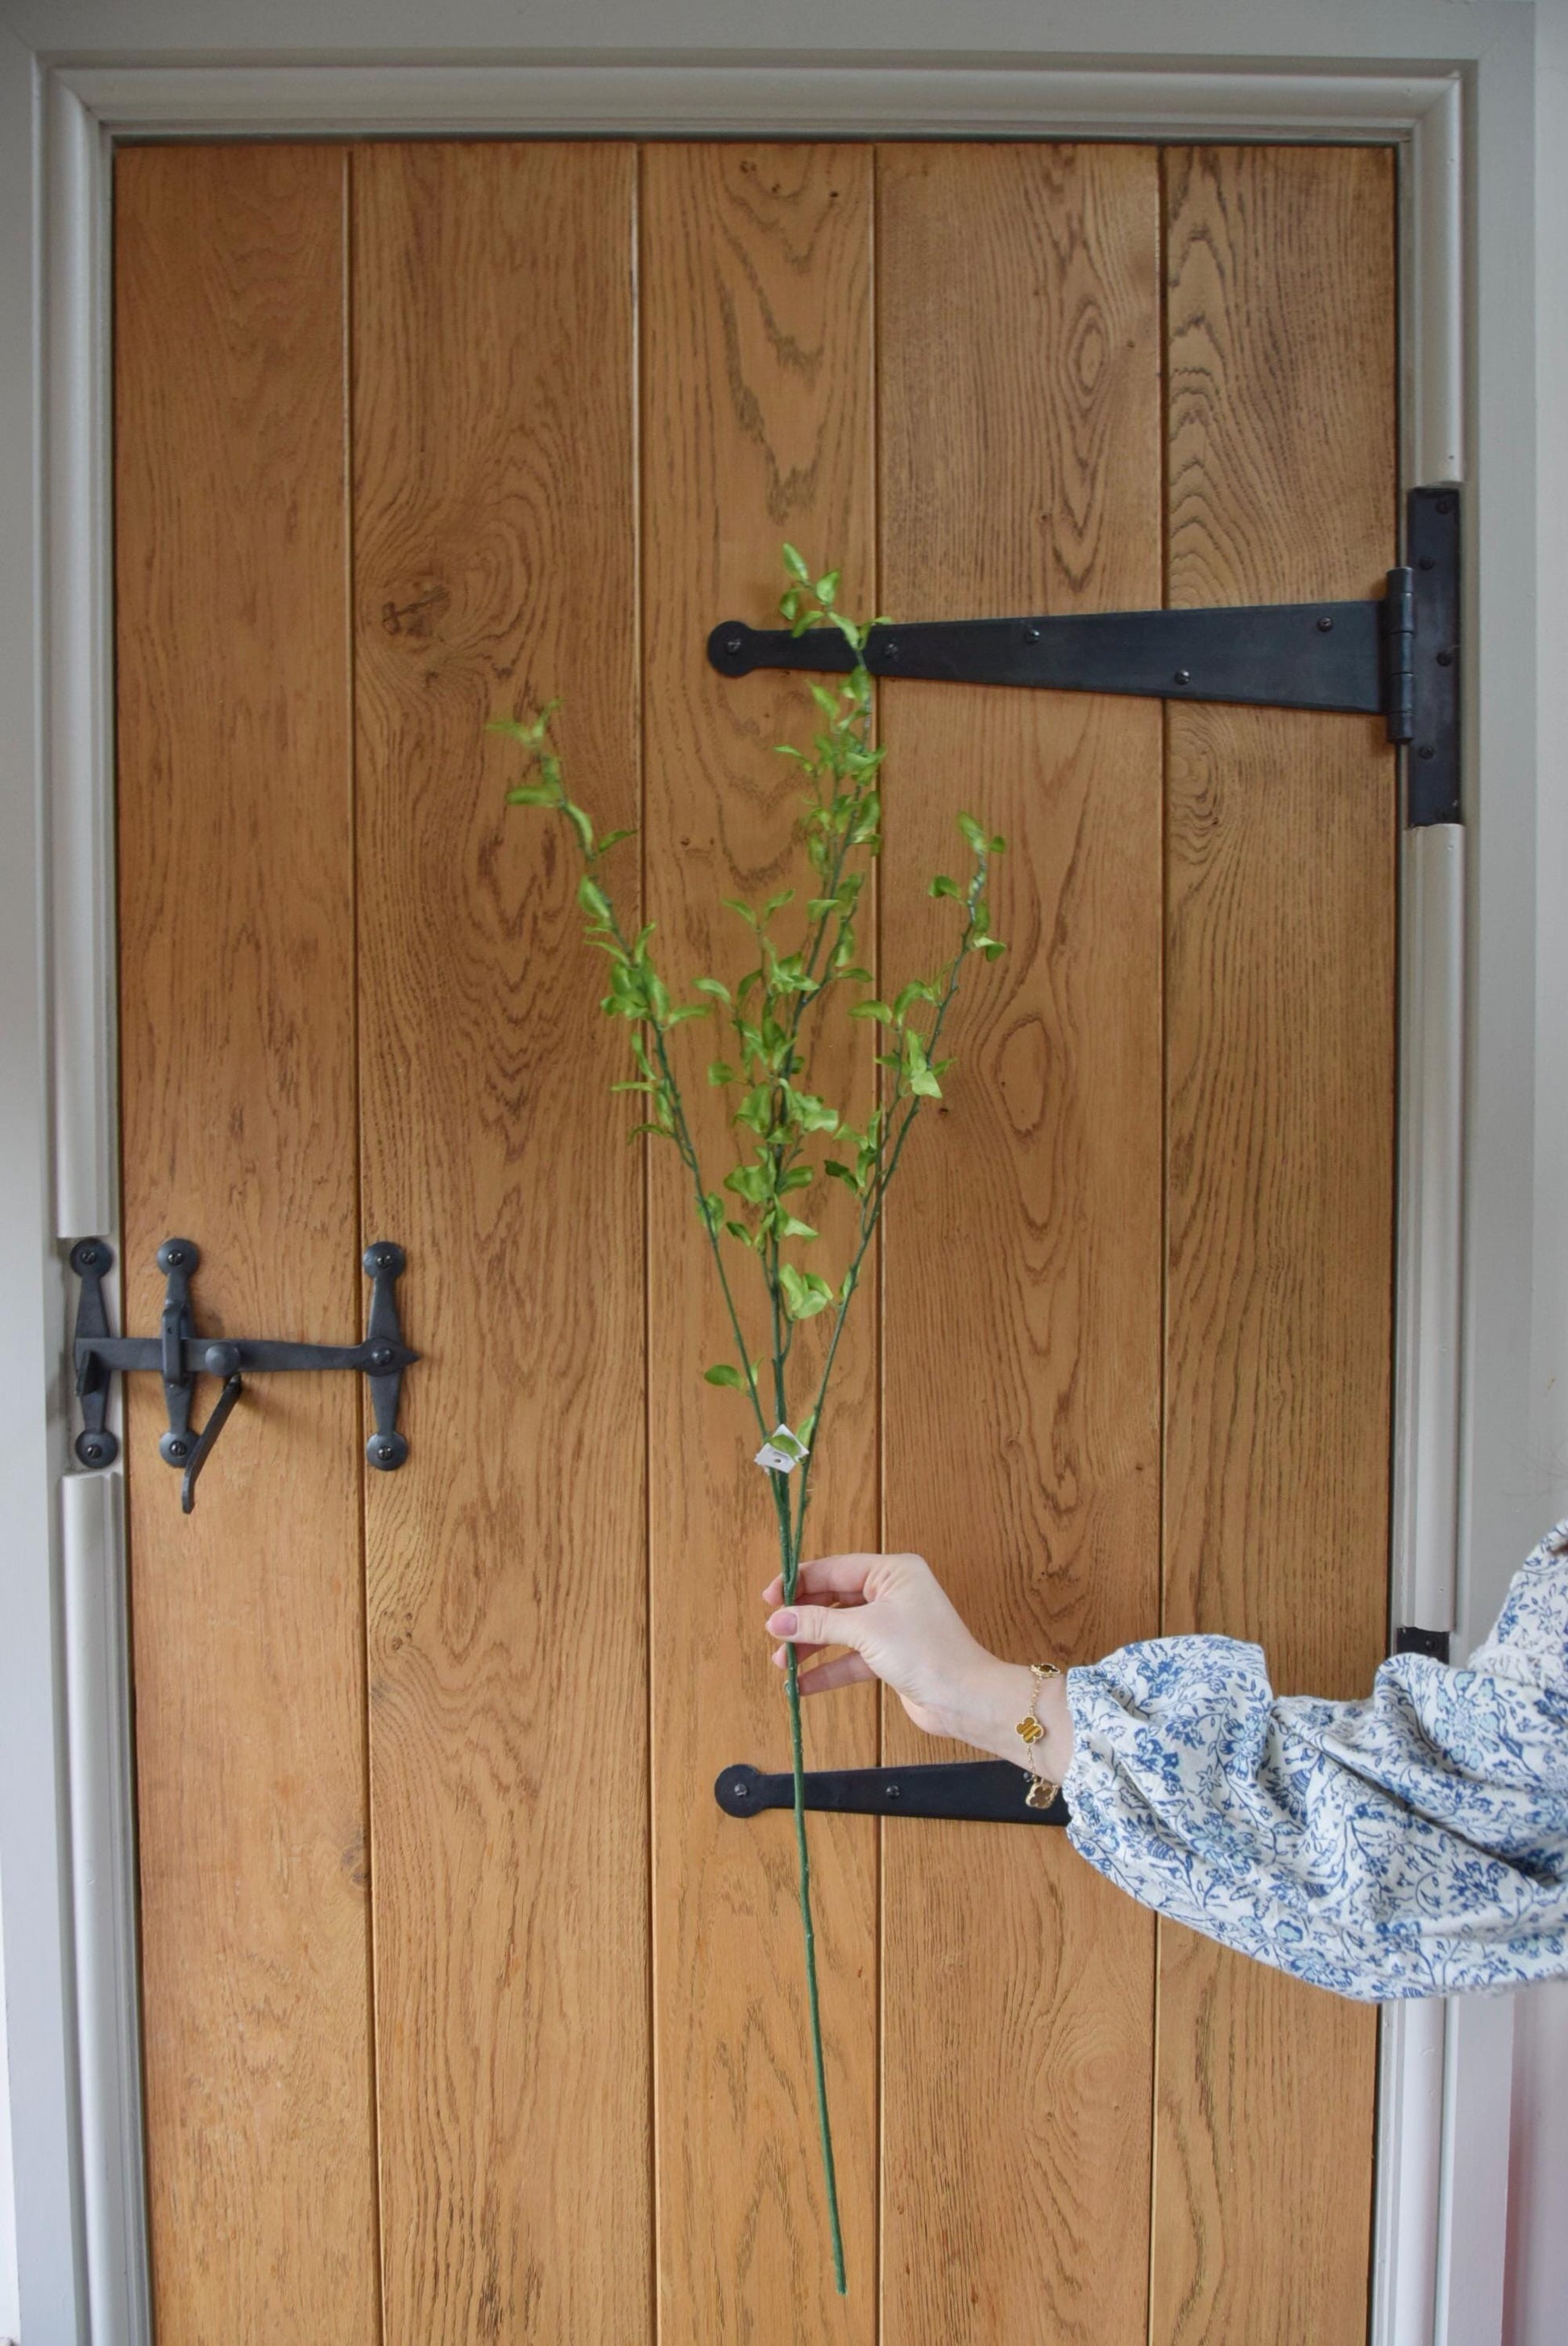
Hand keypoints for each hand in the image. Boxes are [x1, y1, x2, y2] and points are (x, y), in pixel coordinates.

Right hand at [761, 1550, 1072, 1777]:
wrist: (965, 1699)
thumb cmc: (924, 1652)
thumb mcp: (866, 1630)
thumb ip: (819, 1623)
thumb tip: (776, 1620)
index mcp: (892, 1572)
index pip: (834, 1569)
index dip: (799, 1582)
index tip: (768, 1599)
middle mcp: (891, 1593)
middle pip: (834, 1600)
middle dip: (803, 1619)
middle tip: (773, 1634)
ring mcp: (891, 1626)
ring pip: (839, 1631)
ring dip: (810, 1646)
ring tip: (781, 1664)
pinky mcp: (890, 1657)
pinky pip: (850, 1659)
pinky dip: (827, 1671)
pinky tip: (801, 1685)